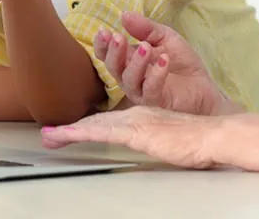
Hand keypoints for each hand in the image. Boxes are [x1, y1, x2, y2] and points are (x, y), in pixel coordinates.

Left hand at [41, 105, 221, 168]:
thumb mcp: (169, 138)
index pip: (107, 123)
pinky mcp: (136, 132)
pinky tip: (68, 135)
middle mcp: (133, 115)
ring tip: (48, 136)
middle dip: (70, 129)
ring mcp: (134, 123)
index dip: (85, 127)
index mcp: (140, 116)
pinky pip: (103, 133)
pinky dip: (82, 133)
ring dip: (69, 132)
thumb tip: (151, 142)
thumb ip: (156, 138)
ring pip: (94, 127)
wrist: (211, 134)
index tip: (66, 133)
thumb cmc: (196, 139)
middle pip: (95, 123)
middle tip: (47, 135)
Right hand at [98, 11, 238, 115]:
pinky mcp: (157, 102)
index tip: (104, 31)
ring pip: (129, 80)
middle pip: (113, 67)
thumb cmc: (182, 64)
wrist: (205, 87)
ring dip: (136, 62)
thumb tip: (124, 14)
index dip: (102, 45)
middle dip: (113, 52)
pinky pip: (150, 90)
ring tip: (146, 47)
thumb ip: (145, 28)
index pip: (107, 54)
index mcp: (129, 60)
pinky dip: (156, 74)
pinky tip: (164, 60)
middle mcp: (131, 77)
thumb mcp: (165, 38)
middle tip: (118, 37)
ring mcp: (142, 91)